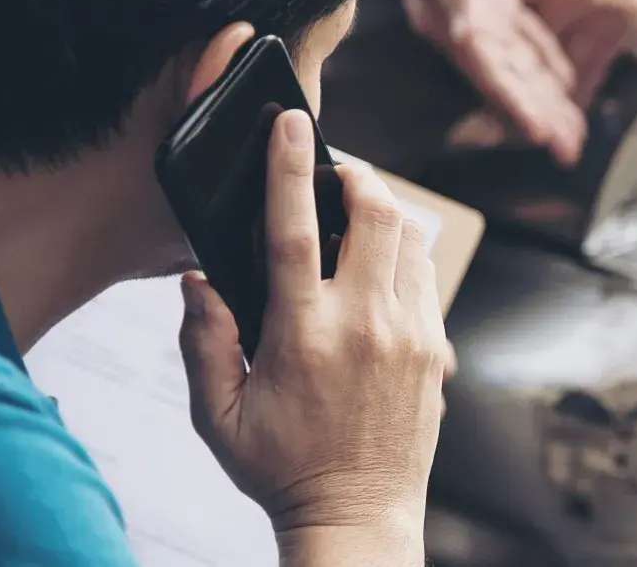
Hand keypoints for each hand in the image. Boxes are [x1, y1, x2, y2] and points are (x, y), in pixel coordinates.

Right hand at [178, 110, 449, 565]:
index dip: (290, 168)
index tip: (291, 121)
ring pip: (412, 240)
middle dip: (359, 176)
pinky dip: (404, 260)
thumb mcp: (217, 415)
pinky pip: (426, 280)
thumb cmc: (281, 468)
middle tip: (338, 173)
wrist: (359, 516)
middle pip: (377, 214)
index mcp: (303, 335)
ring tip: (357, 220)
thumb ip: (202, 341)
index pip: (296, 230)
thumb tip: (198, 280)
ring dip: (385, 215)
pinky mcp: (438, 352)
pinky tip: (378, 274)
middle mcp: (366, 326)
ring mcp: (411, 337)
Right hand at [392, 0, 585, 165]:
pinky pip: (521, 38)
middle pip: (509, 81)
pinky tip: (563, 79)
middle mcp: (465, 29)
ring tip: (572, 130)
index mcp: (452, 22)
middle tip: (570, 151)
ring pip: (519, 66)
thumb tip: (468, 32)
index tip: (542, 135)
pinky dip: (543, 60)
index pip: (490, 73)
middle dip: (539, 116)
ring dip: (545, 98)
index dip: (515, 105)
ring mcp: (479, 15)